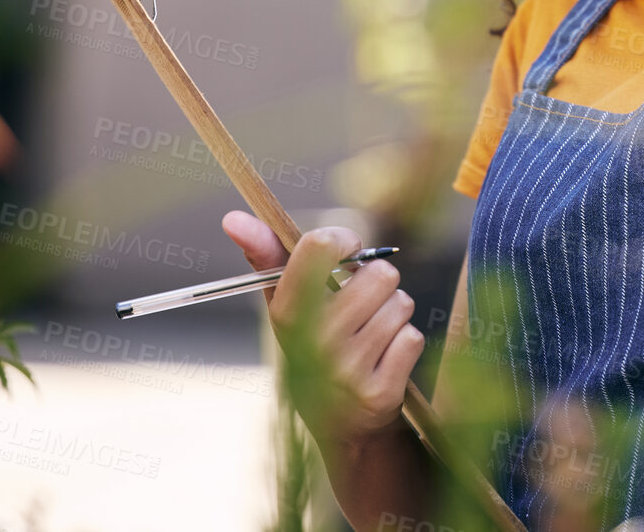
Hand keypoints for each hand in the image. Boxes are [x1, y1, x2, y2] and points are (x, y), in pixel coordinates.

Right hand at [222, 210, 424, 450]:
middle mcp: (313, 340)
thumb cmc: (315, 345)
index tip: (349, 253)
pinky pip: (411, 337)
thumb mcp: (288, 305)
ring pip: (401, 303)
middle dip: (379, 284)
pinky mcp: (378, 392)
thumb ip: (267, 255)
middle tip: (362, 307)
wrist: (341, 425)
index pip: (321, 244)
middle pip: (380, 273)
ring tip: (373, 335)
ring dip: (394, 314)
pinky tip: (384, 360)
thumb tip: (232, 217)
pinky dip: (404, 344)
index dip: (346, 240)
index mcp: (287, 313)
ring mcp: (346, 369)